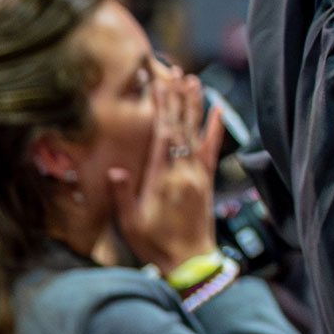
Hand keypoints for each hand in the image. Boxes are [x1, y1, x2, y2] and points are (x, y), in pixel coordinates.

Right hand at [108, 65, 223, 275]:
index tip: (159, 86)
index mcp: (163, 178)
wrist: (191, 260)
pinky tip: (218, 111)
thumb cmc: (156, 244)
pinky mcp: (207, 180)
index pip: (163, 135)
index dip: (162, 109)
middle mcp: (184, 171)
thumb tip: (115, 170)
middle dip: (178, 99)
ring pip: (197, 133)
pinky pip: (213, 149)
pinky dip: (216, 128)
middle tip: (177, 73)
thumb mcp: (131, 223)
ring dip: (195, 106)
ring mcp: (198, 174)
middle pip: (181, 127)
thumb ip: (124, 195)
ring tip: (193, 81)